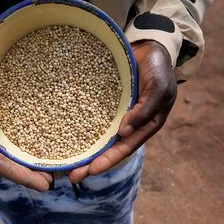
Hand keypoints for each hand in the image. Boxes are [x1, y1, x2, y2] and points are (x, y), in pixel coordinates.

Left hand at [69, 40, 176, 182]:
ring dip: (84, 150)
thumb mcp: (159, 88)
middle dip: (92, 163)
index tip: (91, 170)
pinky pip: (91, 118)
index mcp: (144, 126)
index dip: (109, 160)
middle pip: (108, 148)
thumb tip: (125, 133)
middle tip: (72, 176)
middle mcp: (128, 125)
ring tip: (65, 163)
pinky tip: (64, 136)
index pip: (125, 148)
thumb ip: (146, 110)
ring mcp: (115, 115)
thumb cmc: (159, 69)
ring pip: (98, 137)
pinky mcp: (104, 104)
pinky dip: (80, 128)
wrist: (149, 47)